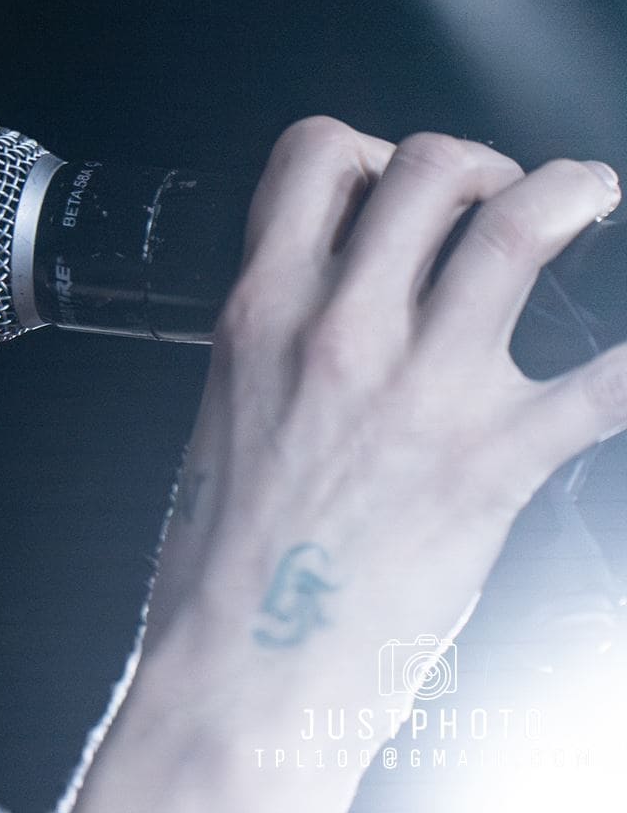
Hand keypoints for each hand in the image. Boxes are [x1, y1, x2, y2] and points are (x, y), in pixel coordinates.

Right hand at [149, 116, 623, 706]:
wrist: (240, 665)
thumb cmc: (226, 552)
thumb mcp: (224, 405)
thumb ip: (282, 335)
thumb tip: (337, 296)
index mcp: (261, 313)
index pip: (316, 156)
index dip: (370, 146)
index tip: (392, 178)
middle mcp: (339, 332)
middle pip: (431, 169)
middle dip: (484, 164)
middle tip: (503, 197)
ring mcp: (419, 391)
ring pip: (517, 231)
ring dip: (572, 194)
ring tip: (590, 200)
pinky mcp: (491, 462)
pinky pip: (607, 384)